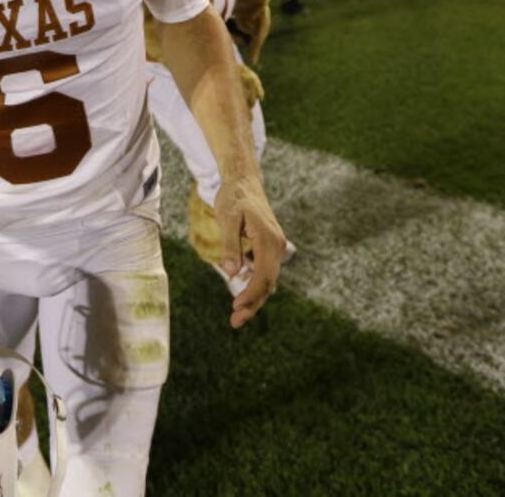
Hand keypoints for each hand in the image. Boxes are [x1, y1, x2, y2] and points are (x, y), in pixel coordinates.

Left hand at [212, 177, 286, 328]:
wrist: (243, 181)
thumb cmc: (234, 198)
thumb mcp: (228, 218)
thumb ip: (230, 244)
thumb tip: (233, 272)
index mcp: (268, 239)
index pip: (263, 275)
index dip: (251, 293)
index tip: (236, 306)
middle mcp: (276, 245)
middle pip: (268, 282)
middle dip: (253, 304)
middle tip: (235, 322)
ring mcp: (274, 247)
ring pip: (267, 280)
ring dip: (254, 299)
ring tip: (237, 317)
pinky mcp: (268, 247)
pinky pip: (265, 272)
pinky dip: (255, 287)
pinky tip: (243, 299)